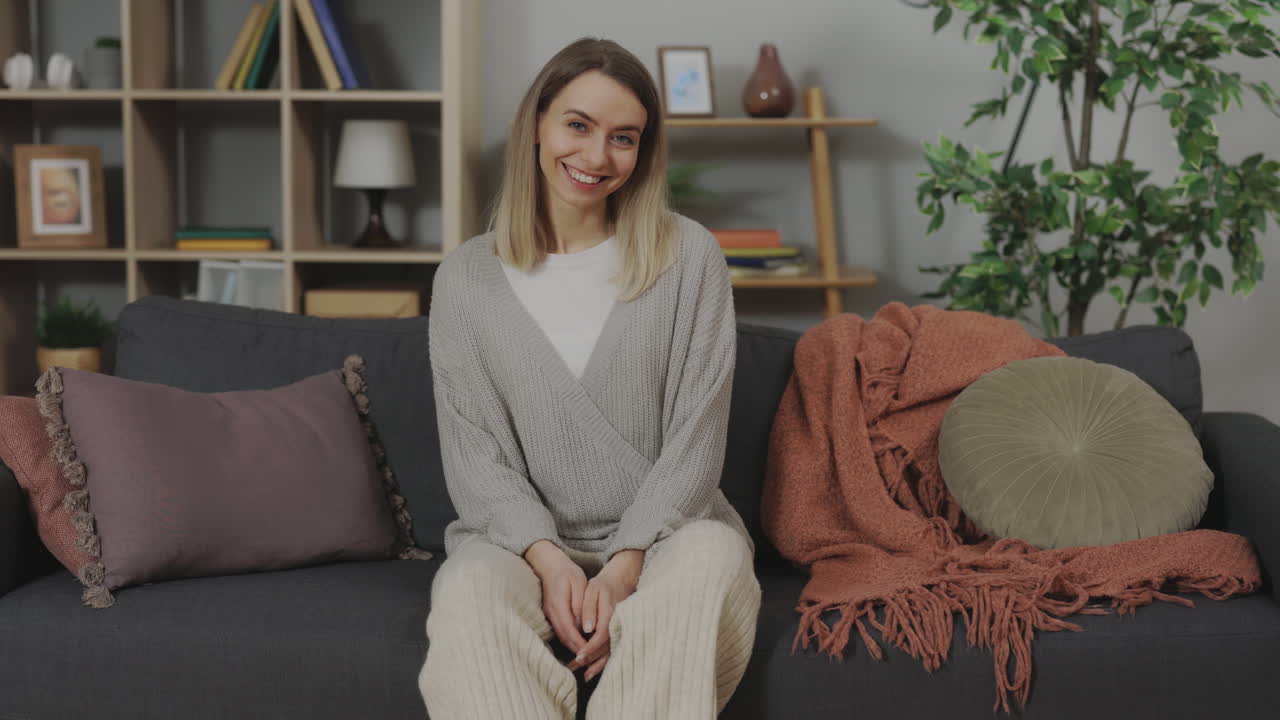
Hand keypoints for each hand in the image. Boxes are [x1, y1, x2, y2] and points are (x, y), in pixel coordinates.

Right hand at [524, 540, 588, 655]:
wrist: (549, 565)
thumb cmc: (567, 572)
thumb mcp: (578, 583)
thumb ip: (580, 604)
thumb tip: (583, 625)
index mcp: (558, 604)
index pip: (569, 630)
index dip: (579, 643)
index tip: (590, 651)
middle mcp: (551, 612)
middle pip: (564, 636)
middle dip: (577, 649)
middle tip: (591, 659)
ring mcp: (548, 614)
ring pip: (561, 635)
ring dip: (572, 646)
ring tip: (587, 655)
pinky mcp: (550, 614)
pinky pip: (559, 631)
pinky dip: (568, 639)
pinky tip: (578, 643)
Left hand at [568, 549, 642, 680]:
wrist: (620, 579)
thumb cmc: (603, 584)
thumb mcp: (594, 590)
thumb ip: (589, 608)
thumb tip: (587, 629)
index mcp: (611, 614)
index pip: (601, 635)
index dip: (590, 647)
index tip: (578, 655)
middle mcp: (617, 624)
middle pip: (605, 647)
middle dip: (590, 659)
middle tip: (574, 666)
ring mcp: (619, 629)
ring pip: (609, 651)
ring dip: (596, 664)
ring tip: (582, 674)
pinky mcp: (618, 631)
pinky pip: (611, 649)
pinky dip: (602, 661)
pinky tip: (592, 670)